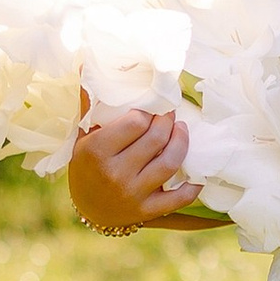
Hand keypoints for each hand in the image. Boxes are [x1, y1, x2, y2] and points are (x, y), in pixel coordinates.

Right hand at [68, 108, 200, 230]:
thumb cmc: (87, 166)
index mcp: (96, 152)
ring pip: (170, 162)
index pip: (136, 122)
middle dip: (167, 121)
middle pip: (156, 139)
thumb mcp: (82, 137)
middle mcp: (115, 174)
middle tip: (169, 115)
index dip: (148, 112)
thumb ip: (90, 106)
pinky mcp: (147, 212)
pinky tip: (196, 174)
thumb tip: (86, 68)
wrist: (88, 210)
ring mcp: (132, 194)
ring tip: (181, 130)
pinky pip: (179, 199)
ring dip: (182, 142)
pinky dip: (193, 186)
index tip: (151, 108)